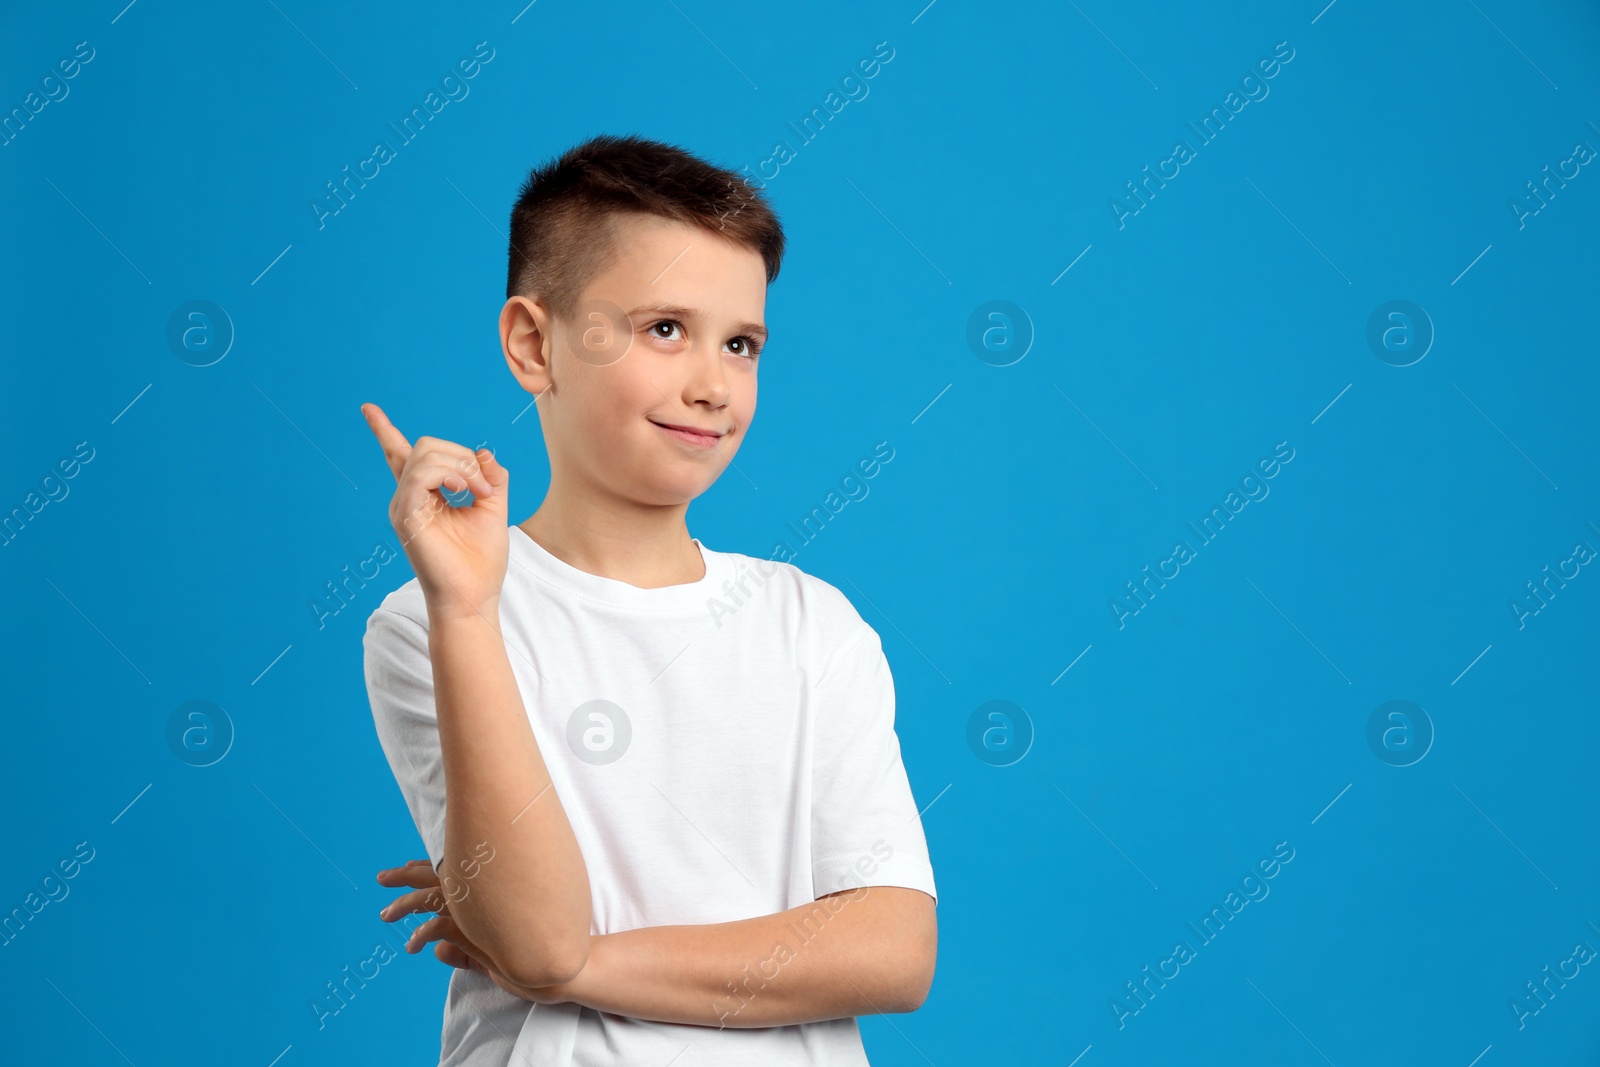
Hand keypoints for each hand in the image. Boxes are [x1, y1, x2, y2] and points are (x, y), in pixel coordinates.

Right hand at [361, 403, 508, 622]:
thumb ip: (490, 476)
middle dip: (462, 456)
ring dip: (462, 466)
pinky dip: (451, 475)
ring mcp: (403, 505)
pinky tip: (466, 492)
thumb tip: (484, 452)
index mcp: (424, 495)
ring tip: (478, 492)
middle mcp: (407, 497)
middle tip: (484, 487)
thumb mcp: (494, 507)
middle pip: (427, 446)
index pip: (398, 455)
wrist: (474, 596)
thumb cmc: (482, 559)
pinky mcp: (406, 515)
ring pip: (426, 455)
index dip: (383, 431)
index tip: (367, 408)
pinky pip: (422, 475)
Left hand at [377, 859, 582, 1005]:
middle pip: (432, 874)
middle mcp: (481, 890)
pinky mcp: (472, 928)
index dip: (427, 865)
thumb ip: (465, 949)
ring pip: (426, 898)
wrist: (560, 961)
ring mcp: (476, 908)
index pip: (452, 865)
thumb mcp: (495, 947)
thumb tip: (437, 953)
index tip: (409, 864)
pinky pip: (435, 928)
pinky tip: (413, 947)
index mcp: (490, 882)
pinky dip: (420, 936)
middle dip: (404, 875)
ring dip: (402, 905)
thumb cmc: (538, 949)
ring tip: (385, 915)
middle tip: (382, 877)